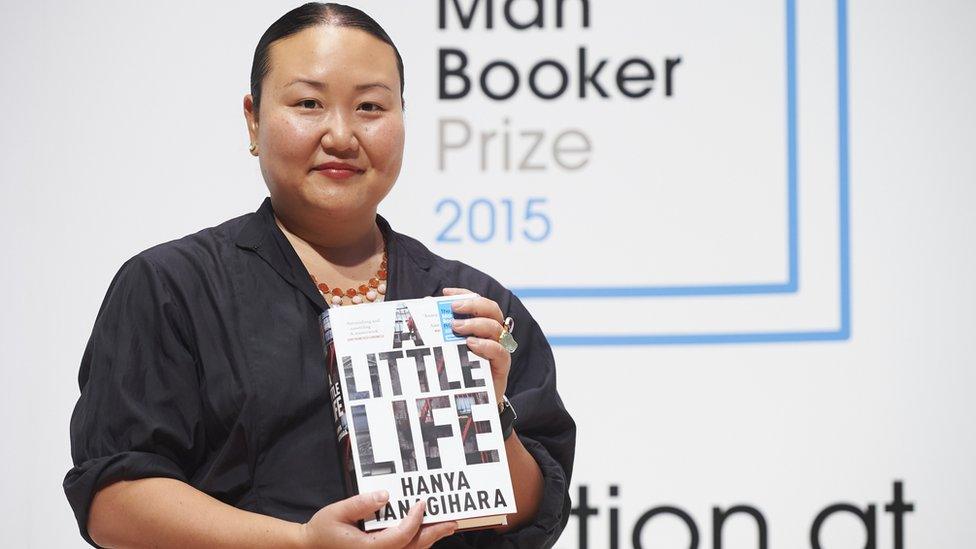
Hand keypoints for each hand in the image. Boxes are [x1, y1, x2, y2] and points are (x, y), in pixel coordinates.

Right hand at [300, 490, 456, 547]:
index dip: (415, 520)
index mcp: (368, 548)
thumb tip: (385, 494)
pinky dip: (416, 542)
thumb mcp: (337, 512)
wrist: (311, 546)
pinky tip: (424, 533)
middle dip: (434, 534)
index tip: (423, 502)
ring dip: (428, 539)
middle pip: (412, 548)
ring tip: (444, 527)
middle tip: (452, 523)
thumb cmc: (323, 530)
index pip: (400, 536)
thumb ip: (361, 503)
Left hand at [443, 287, 510, 403]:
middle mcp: (493, 334)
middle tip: (453, 308)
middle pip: (492, 309)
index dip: (465, 294)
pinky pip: (500, 351)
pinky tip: (471, 344)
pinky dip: (486, 345)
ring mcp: (499, 349)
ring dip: (475, 324)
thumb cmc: (459, 371)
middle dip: (473, 304)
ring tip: (456, 327)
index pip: (478, 301)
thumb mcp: (448, 348)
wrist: (471, 402)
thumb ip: (441, 331)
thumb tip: (425, 309)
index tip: (445, 293)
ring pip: (495, 328)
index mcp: (481, 325)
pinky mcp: (502, 366)